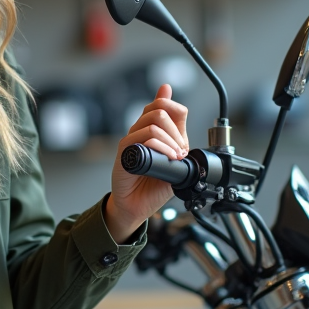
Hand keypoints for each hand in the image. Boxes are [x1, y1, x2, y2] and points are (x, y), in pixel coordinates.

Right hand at [104, 84, 187, 242]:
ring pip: (153, 122)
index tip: (182, 137)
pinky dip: (162, 147)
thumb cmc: (154, 184)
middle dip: (176, 130)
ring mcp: (131, 140)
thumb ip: (178, 136)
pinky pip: (144, 138)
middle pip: (159, 109)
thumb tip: (184, 117)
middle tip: (181, 150)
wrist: (138, 206)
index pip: (163, 103)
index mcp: (151, 129)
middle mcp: (139, 131)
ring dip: (171, 140)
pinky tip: (169, 158)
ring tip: (176, 157)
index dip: (177, 112)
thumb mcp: (175, 159)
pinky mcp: (125, 152)